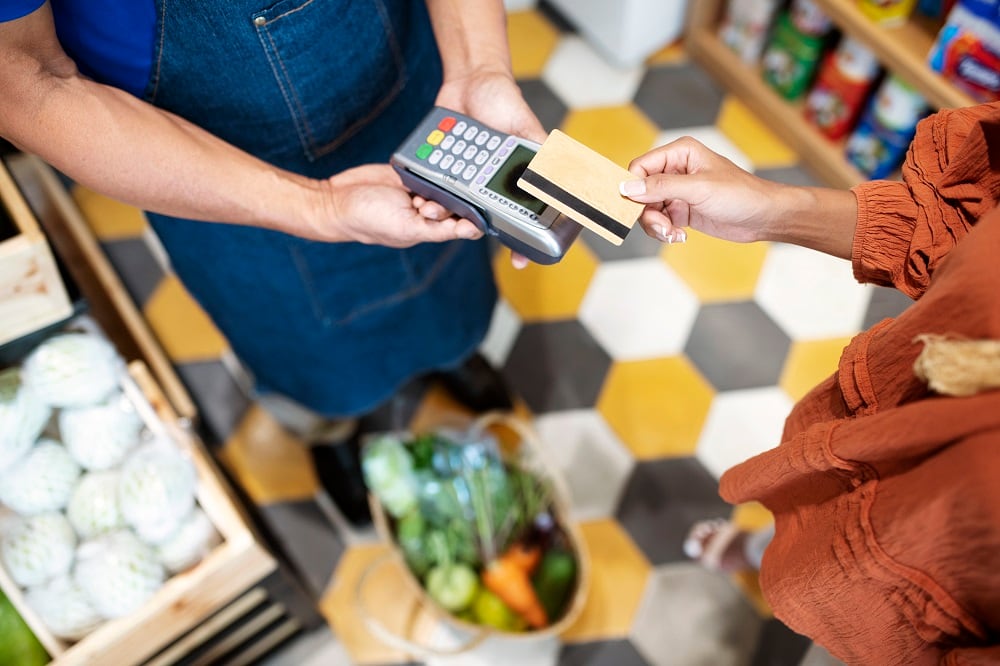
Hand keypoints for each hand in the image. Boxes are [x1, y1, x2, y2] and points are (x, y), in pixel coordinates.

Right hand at [309, 164, 482, 245]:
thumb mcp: (406, 229)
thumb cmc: (369, 222)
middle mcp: (429, 212)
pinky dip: (427, 167)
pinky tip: (419, 170)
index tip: (468, 209)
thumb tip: (469, 230)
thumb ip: (438, 230)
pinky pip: (428, 167)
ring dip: (435, 183)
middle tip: (423, 203)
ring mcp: (419, 192)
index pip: (465, 223)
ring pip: (444, 181)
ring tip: (414, 194)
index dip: (471, 216)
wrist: (337, 199)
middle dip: (446, 199)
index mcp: (431, 230)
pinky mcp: (410, 174)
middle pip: (457, 199)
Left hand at [436, 70, 545, 268]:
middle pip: (479, 214)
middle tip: (465, 228)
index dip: (519, 240)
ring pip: (453, 203)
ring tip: (432, 209)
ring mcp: (461, 175)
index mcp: (510, 179)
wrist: (470, 79)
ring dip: (443, 210)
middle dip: (472, 224)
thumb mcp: (528, 128)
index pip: (517, 215)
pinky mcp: (440, 165)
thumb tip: (563, 175)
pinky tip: (420, 194)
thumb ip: (541, 152)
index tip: (520, 260)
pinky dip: (426, 190)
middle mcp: (486, 182)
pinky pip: (432, 183)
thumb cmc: (505, 103)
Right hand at [620, 137, 786, 244]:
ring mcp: (678, 192)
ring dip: (656, 225)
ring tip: (672, 233)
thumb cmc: (740, 194)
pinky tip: (679, 235)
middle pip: (641, 191)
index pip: (641, 167)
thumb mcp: (698, 189)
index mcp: (680, 153)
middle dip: (647, 212)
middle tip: (661, 227)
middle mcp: (675, 170)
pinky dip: (664, 231)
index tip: (634, 207)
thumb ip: (661, 187)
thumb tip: (628, 188)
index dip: (633, 187)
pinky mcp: (682, 210)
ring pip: (648, 209)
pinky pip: (660, 221)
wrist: (763, 217)